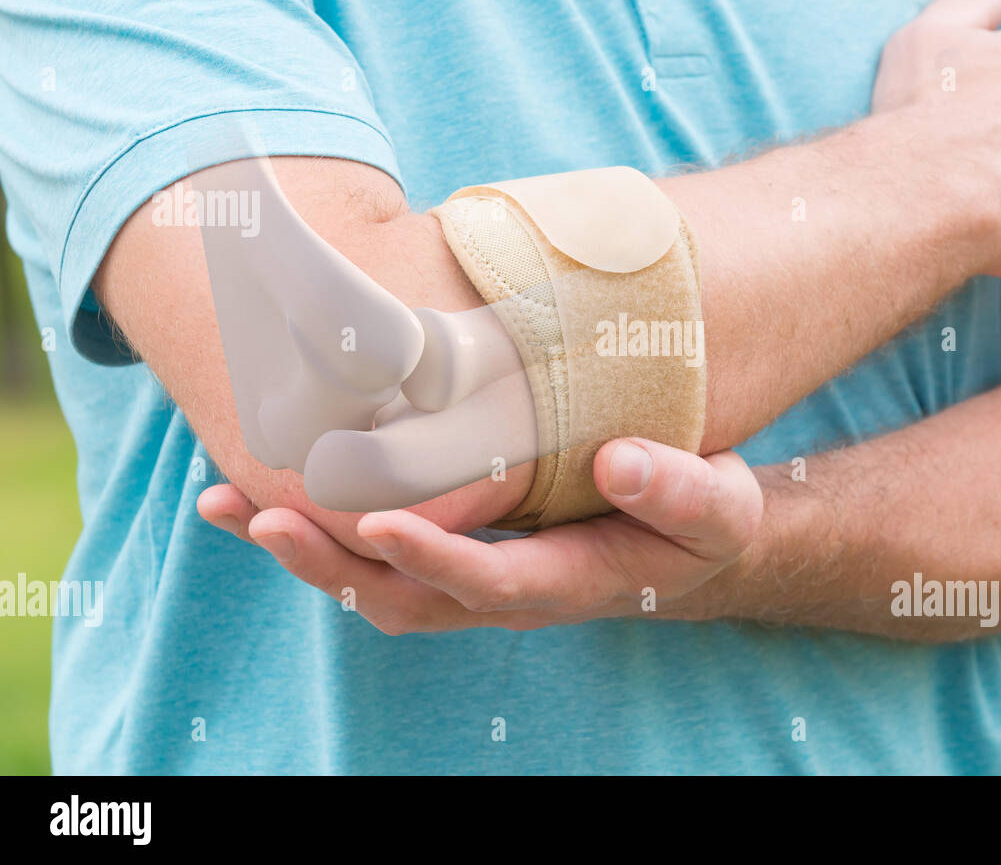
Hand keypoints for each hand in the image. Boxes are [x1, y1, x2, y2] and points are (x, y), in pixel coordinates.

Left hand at [197, 439, 761, 632]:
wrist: (689, 540)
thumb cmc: (701, 518)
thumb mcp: (717, 505)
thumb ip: (676, 490)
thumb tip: (616, 460)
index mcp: (570, 581)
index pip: (491, 582)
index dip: (436, 557)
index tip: (379, 520)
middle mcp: (507, 592)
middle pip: (405, 599)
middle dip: (331, 566)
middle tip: (260, 520)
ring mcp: (476, 577)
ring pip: (376, 585)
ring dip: (303, 554)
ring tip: (225, 505)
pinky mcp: (459, 551)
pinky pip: (378, 556)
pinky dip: (318, 531)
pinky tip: (263, 492)